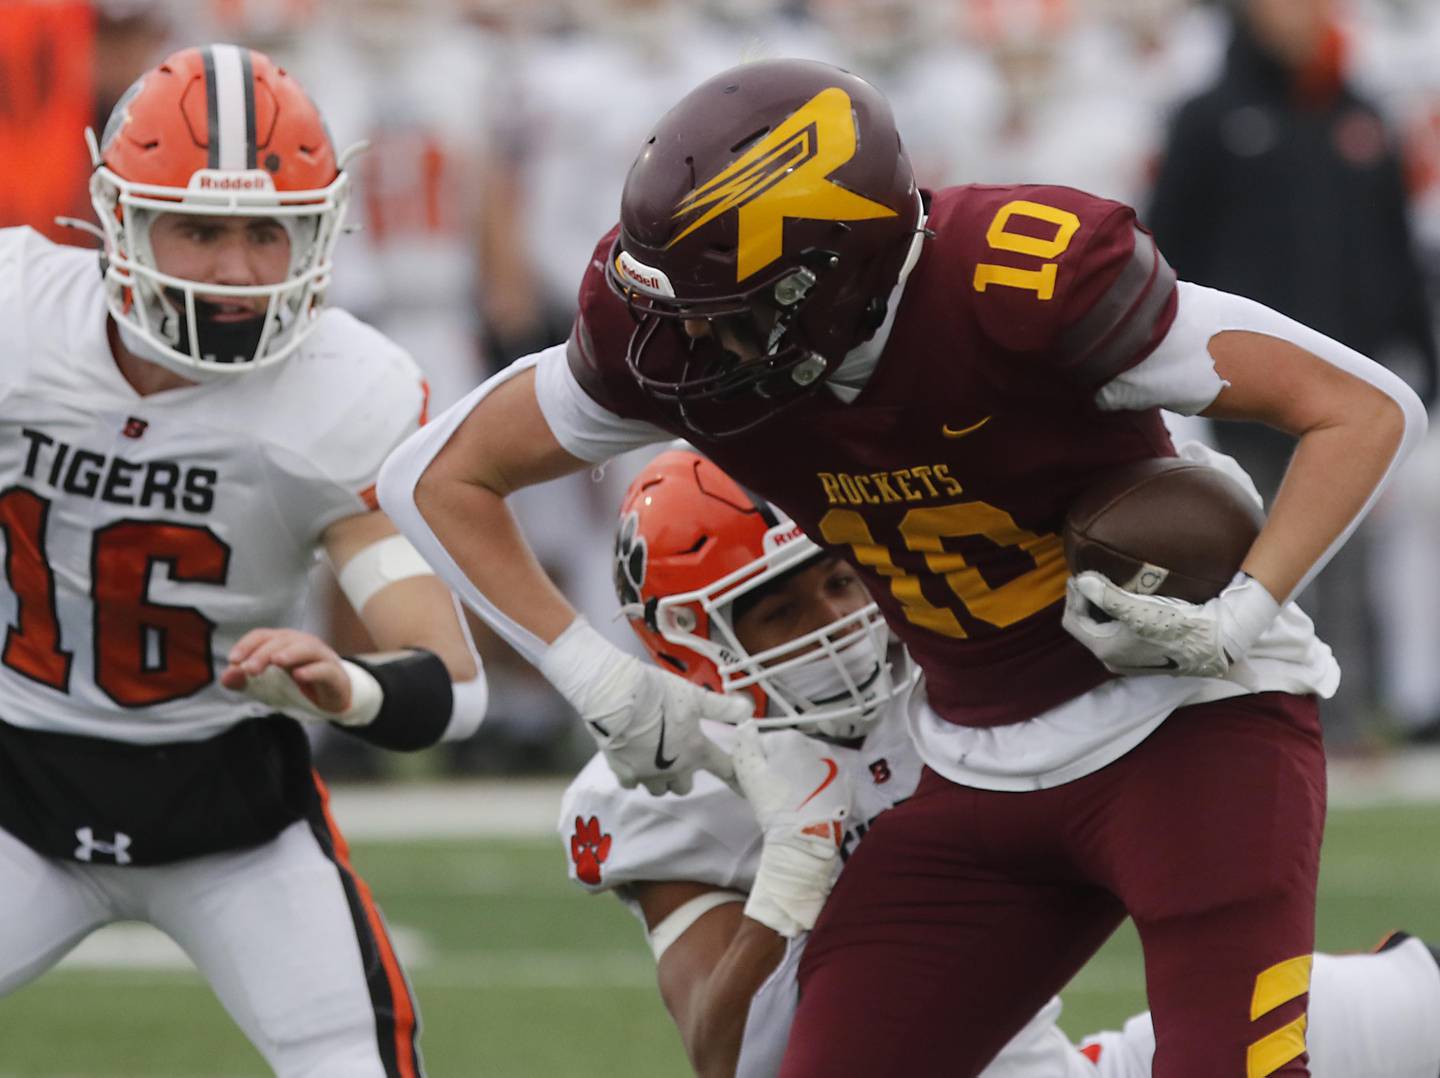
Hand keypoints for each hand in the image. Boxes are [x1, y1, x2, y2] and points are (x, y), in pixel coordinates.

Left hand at [222, 628, 375, 724]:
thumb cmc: (297, 685)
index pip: (263, 635)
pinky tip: (300, 676)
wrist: (333, 696)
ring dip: (291, 653)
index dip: (247, 644)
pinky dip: (313, 670)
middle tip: (250, 670)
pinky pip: (325, 668)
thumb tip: (225, 677)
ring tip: (277, 661)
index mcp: (283, 642)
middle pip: (283, 640)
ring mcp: (321, 657)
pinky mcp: (334, 673)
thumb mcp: (265, 685)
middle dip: (264, 653)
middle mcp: (302, 643)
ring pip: (306, 648)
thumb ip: (244, 681)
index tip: (233, 661)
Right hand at [540, 618, 750, 795]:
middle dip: (684, 775)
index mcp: (696, 750)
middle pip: (686, 787)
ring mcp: (648, 774)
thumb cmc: (659, 695)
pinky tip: (632, 759)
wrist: (617, 698)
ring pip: (659, 789)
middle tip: (678, 756)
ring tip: (654, 759)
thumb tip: (749, 709)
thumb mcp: (696, 696)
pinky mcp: (624, 773)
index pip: (725, 769)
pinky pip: (633, 784)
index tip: (742, 788)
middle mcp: (675, 769)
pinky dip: (635, 776)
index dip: (736, 777)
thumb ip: (722, 707)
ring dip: (660, 778)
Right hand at [732, 723, 850, 937]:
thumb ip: (745, 743)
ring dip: (802, 774)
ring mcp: (836, 762)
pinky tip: (811, 802)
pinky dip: (819, 785)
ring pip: (810, 763)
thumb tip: (746, 724)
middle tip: (776, 792)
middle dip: (783, 766)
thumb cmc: (773, 804)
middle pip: (791, 751)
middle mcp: (817, 743)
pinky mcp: (847, 782)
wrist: (805, 838)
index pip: (767, 743)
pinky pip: (828, 778)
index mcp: (791, 738)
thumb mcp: (748, 772)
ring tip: (795, 798)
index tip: (760, 781)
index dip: (759, 762)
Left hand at [1062, 570, 1278, 678]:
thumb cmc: (1177, 626)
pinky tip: (1125, 602)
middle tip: (1090, 578)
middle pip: (1086, 626)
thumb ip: (1106, 595)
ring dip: (1100, 610)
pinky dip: (1114, 617)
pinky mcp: (1144, 656)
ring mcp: (1128, 661)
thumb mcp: (1139, 609)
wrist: (1217, 642)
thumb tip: (1081, 580)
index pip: (1073, 621)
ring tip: (1106, 586)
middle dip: (1085, 602)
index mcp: (1106, 650)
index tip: (1080, 575)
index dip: (1074, 596)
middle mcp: (1113, 660)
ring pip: (1102, 631)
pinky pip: (1117, 634)